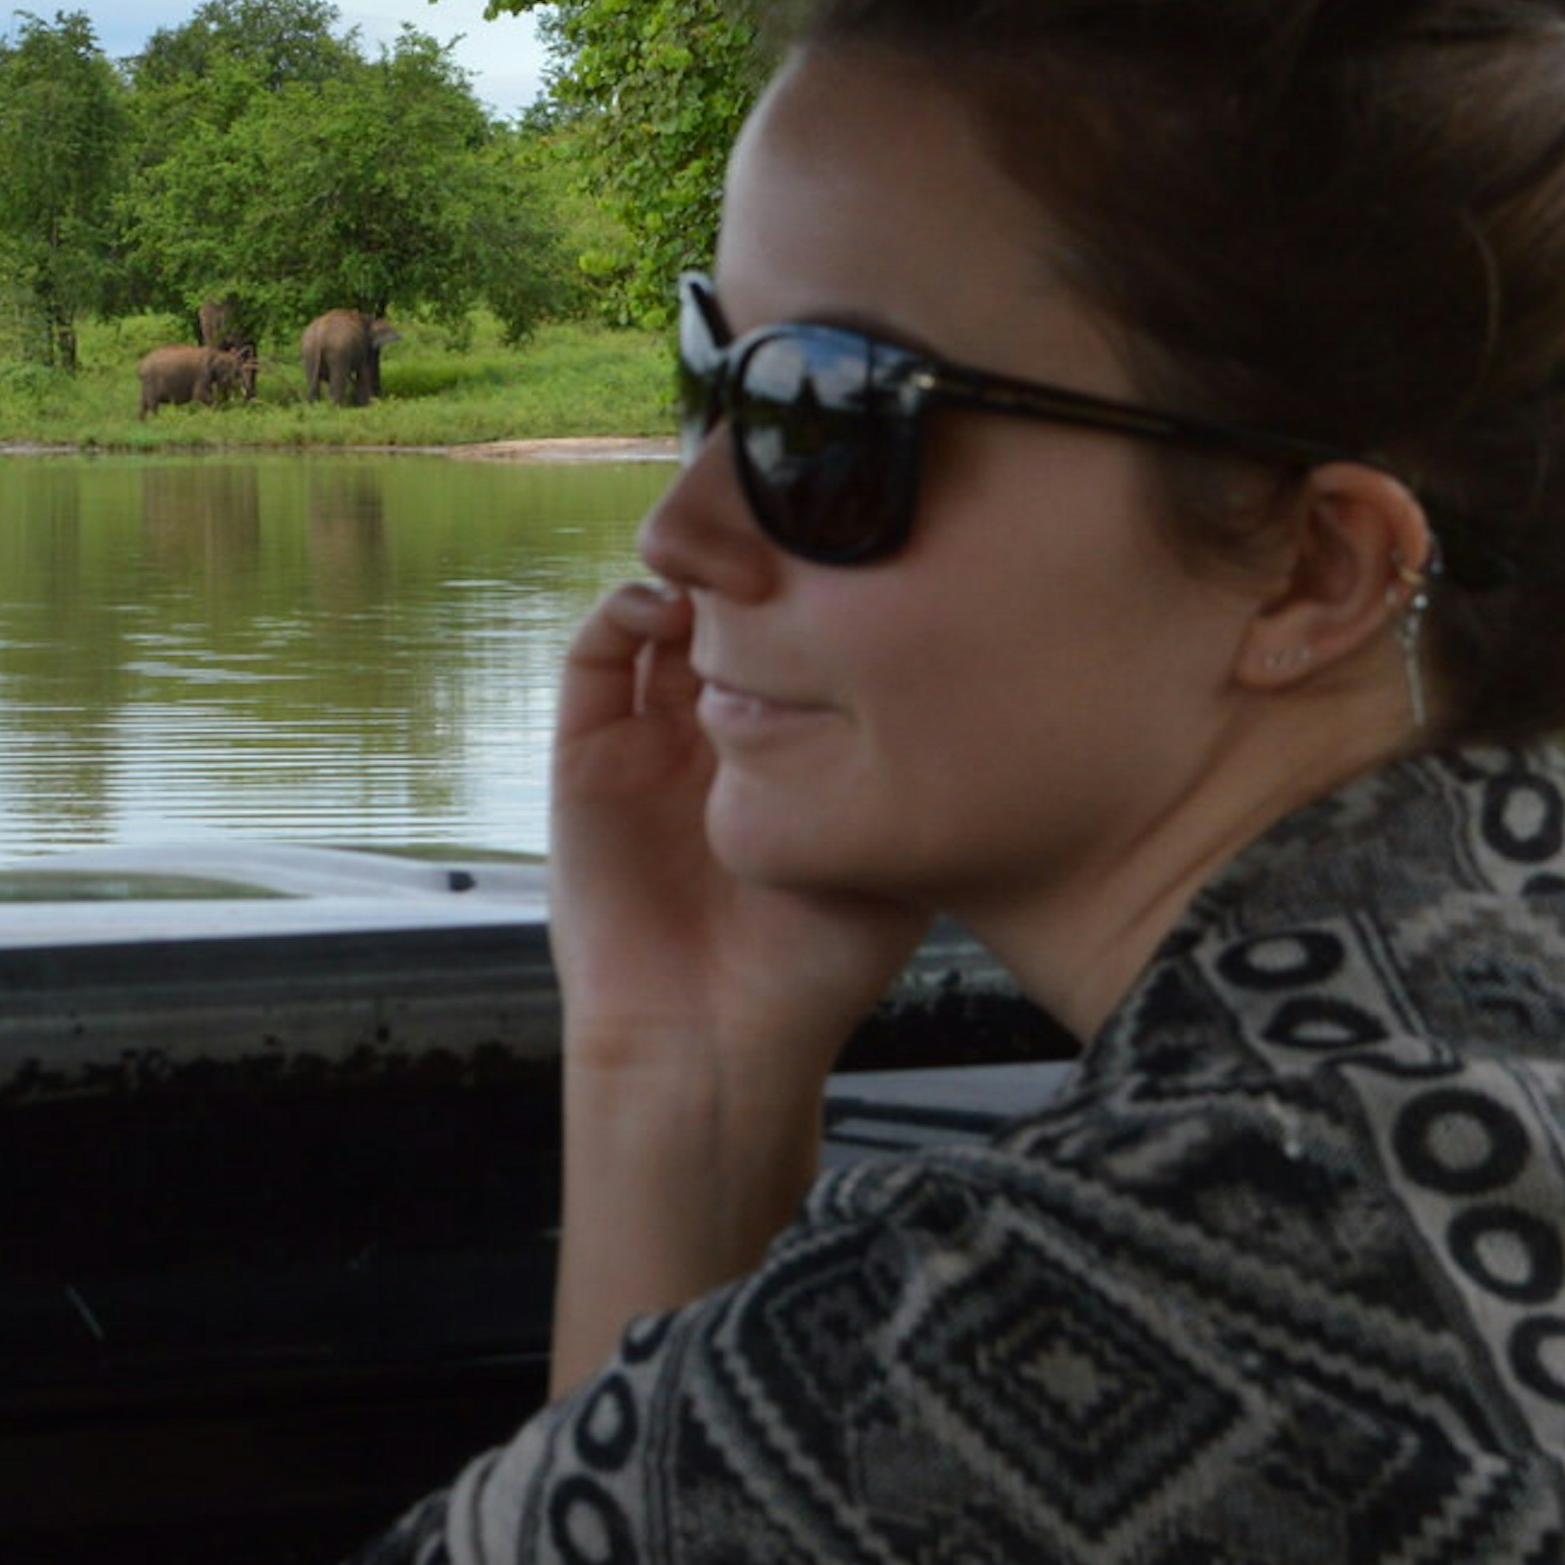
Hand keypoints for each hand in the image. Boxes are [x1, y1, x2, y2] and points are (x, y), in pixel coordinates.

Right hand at [539, 581, 935, 1391]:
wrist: (713, 1041)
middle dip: (748, 555)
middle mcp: (714, 726)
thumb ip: (915, 765)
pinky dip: (619, 617)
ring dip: (681, 575)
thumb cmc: (812, 962)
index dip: (811, 575)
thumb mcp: (896, 846)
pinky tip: (662, 610)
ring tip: (721, 565)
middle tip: (777, 522)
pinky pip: (591, 662)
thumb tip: (977, 667)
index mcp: (787, 738)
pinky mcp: (587, 755)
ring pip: (656, 615)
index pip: (792, 626)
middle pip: (723, 603)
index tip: (846, 540)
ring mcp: (648, 734)